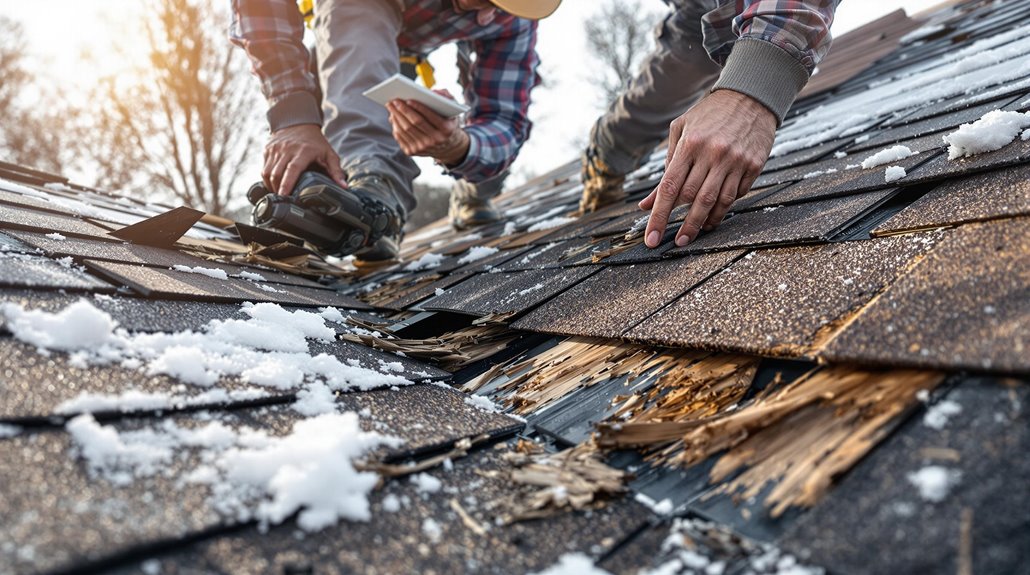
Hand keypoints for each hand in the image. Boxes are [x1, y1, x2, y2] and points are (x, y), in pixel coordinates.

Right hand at [263, 124, 346, 195]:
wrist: (298, 122)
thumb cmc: (315, 141)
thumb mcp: (329, 154)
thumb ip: (336, 171)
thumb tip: (344, 187)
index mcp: (303, 151)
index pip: (292, 169)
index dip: (287, 184)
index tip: (284, 196)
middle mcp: (287, 149)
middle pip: (277, 174)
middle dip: (277, 190)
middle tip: (283, 200)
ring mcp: (275, 149)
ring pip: (267, 172)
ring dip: (271, 186)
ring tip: (278, 195)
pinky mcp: (268, 150)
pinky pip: (264, 168)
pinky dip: (267, 179)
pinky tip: (274, 185)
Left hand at [387, 90, 469, 165]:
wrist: (448, 146)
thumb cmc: (447, 122)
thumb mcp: (453, 110)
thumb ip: (447, 97)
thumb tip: (433, 92)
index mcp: (447, 129)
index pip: (430, 117)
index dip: (418, 107)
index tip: (408, 99)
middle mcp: (435, 140)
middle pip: (415, 123)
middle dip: (403, 110)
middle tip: (395, 100)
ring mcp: (424, 147)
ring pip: (405, 130)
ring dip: (396, 116)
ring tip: (391, 106)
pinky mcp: (413, 152)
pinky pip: (400, 137)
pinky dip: (395, 125)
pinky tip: (393, 117)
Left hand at [639, 90, 776, 247]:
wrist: (751, 96)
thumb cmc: (710, 114)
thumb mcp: (681, 130)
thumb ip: (666, 165)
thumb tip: (648, 203)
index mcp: (689, 145)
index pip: (669, 188)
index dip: (659, 217)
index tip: (652, 238)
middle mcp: (712, 154)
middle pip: (693, 200)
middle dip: (683, 226)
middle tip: (677, 242)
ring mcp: (734, 160)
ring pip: (717, 202)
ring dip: (705, 223)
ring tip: (696, 234)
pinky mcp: (753, 165)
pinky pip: (737, 194)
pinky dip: (724, 207)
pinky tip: (716, 214)